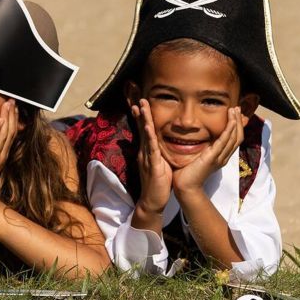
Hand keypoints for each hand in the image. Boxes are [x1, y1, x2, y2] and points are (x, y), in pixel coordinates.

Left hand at [0, 100, 17, 213]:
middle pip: (10, 130)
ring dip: (7, 117)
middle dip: (12, 114)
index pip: (9, 133)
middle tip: (13, 100)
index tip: (13, 106)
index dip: (12, 119)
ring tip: (9, 104)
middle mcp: (1, 154)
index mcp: (1, 154)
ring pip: (4, 134)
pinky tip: (0, 120)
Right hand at [132, 99, 171, 216]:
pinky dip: (149, 136)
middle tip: (140, 98)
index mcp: (146, 150)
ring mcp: (146, 156)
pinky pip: (151, 148)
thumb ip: (157, 153)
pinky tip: (148, 126)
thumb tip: (159, 144)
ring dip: (143, 119)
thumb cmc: (158, 183)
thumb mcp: (158, 164)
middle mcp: (144, 151)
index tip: (141, 102)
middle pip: (141, 128)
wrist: (152, 201)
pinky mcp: (152, 164)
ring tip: (142, 106)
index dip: (142, 116)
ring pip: (145, 134)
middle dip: (141, 112)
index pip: (143, 129)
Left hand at [172, 106, 242, 197]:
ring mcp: (220, 158)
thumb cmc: (187, 170)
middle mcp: (223, 157)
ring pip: (234, 138)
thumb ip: (200, 146)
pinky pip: (224, 142)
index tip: (234, 113)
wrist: (184, 185)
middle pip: (237, 137)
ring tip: (234, 110)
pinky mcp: (213, 158)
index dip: (236, 126)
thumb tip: (196, 133)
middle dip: (238, 122)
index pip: (233, 139)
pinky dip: (229, 130)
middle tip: (237, 108)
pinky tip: (231, 121)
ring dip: (235, 122)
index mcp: (220, 156)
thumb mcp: (197, 154)